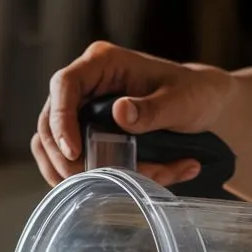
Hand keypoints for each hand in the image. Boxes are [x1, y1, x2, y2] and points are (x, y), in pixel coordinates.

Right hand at [32, 41, 235, 186]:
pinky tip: (101, 188)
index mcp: (104, 63)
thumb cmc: (194, 96)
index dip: (62, 120)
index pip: (65, 84)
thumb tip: (120, 111)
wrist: (202, 107)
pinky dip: (78, 177)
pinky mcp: (85, 132)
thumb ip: (152, 110)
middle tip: (83, 181)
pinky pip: (65, 157)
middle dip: (61, 156)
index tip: (73, 152)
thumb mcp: (181, 102)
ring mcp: (82, 109)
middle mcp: (87, 84)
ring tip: (96, 188)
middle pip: (49, 120)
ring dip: (67, 171)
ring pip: (51, 143)